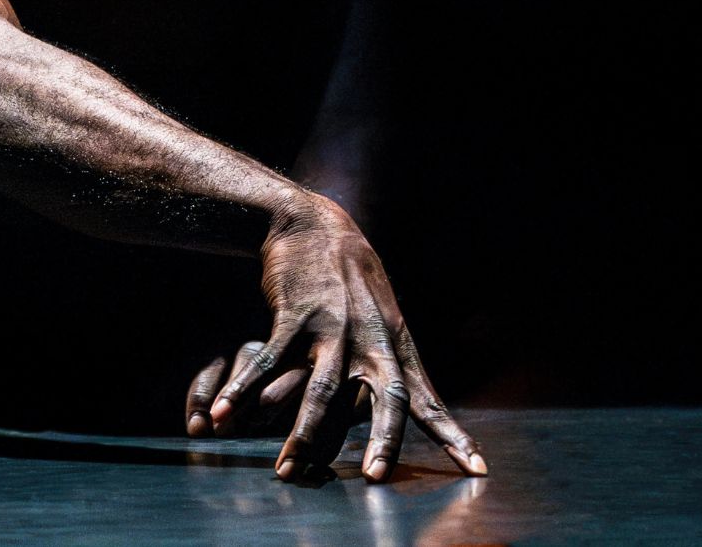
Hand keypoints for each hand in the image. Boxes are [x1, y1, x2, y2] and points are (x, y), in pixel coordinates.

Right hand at [200, 192, 486, 482]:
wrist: (313, 223)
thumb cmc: (349, 278)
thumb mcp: (382, 315)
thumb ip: (389, 361)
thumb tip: (394, 410)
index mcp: (396, 342)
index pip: (428, 396)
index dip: (452, 434)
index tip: (477, 469)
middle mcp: (371, 337)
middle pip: (386, 394)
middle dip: (384, 438)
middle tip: (376, 478)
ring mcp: (333, 326)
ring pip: (322, 390)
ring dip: (303, 434)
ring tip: (287, 471)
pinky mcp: (294, 315)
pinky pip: (270, 361)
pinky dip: (245, 389)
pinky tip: (224, 413)